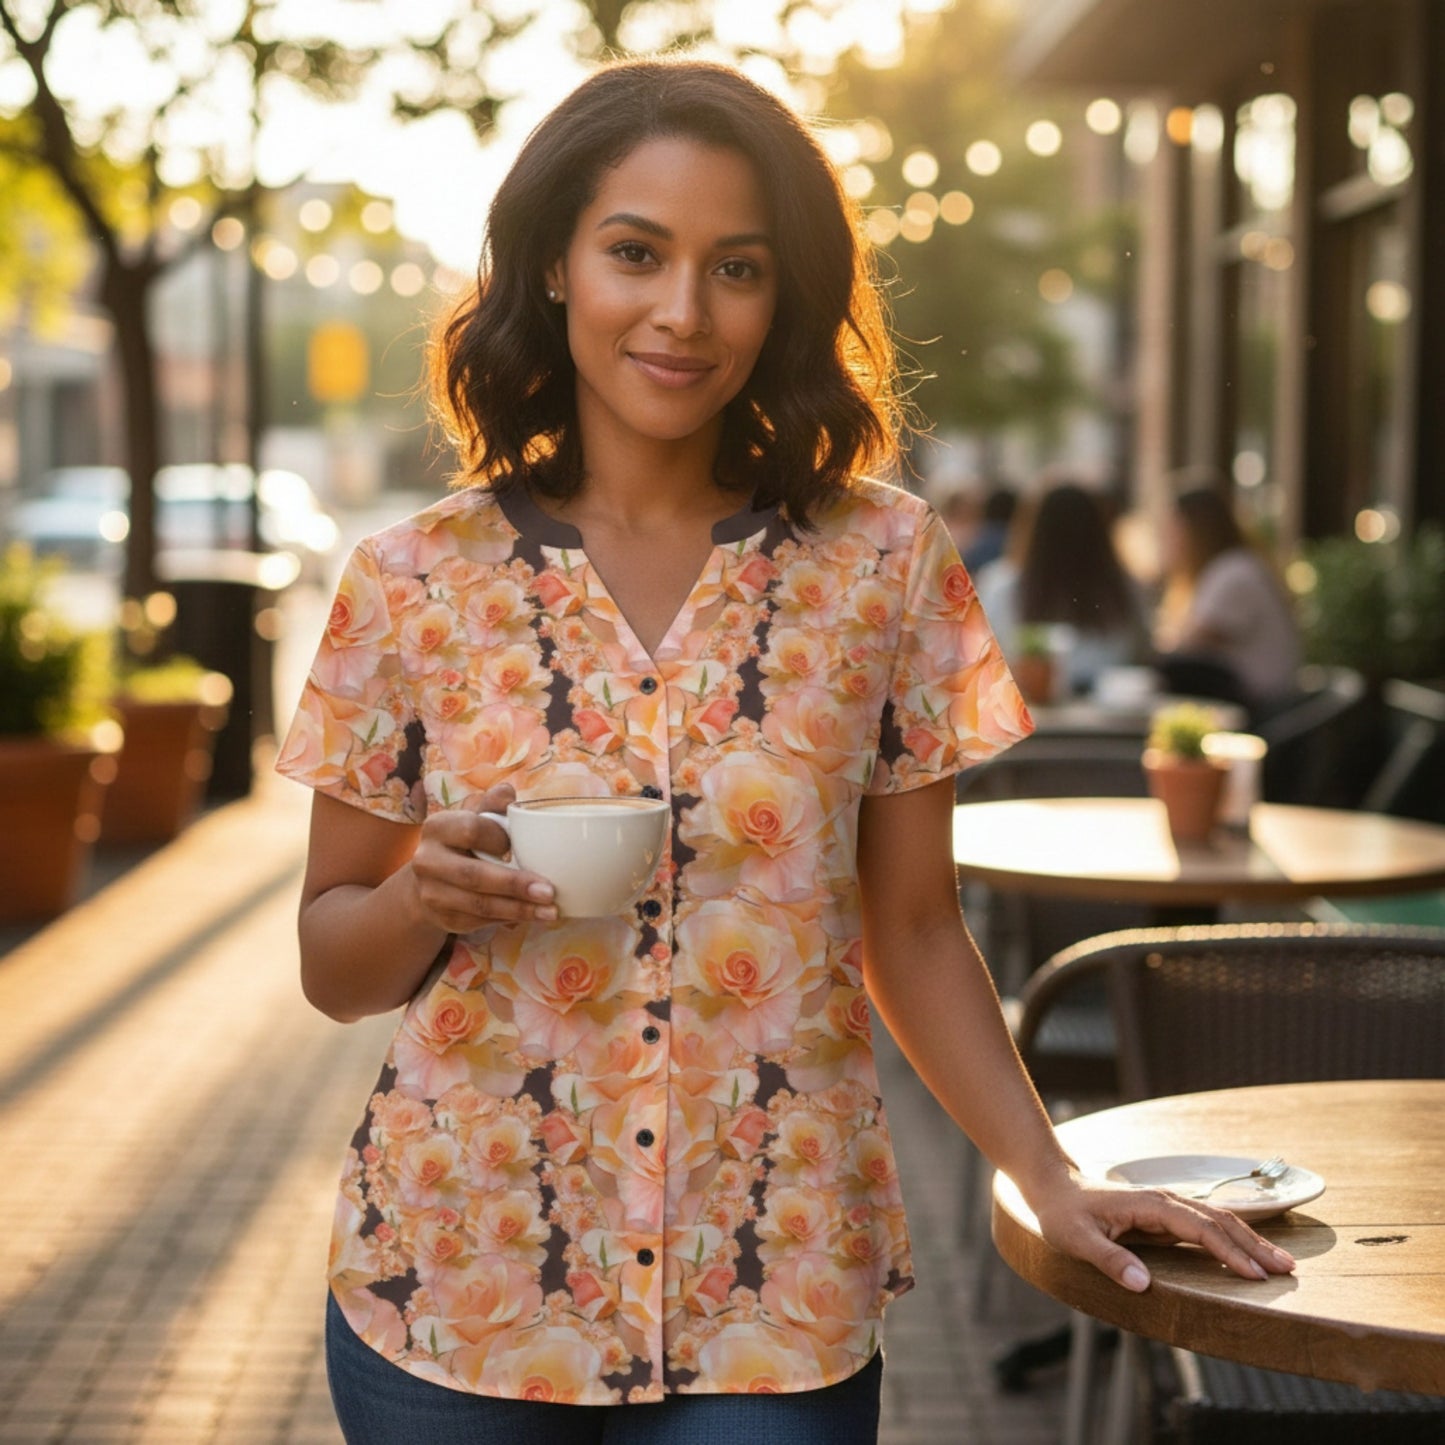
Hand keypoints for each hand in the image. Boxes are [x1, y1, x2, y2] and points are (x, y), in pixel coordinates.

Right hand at [407, 785, 556, 933]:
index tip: (517, 846)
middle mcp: (427, 861)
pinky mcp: (444, 919)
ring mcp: (432, 894)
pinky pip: (480, 922)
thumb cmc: (464, 842)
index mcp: (437, 828)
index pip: (471, 830)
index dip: (497, 839)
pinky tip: (531, 916)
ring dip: (519, 910)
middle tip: (549, 891)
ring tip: (550, 911)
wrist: (432, 880)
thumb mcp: (475, 817)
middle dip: (514, 885)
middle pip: (473, 875)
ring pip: (479, 905)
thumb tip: (508, 793)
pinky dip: (509, 919)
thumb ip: (493, 805)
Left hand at [1030, 1169, 1295, 1292]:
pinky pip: (1206, 1228)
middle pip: (1218, 1221)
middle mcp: (1164, 1202)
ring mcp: (1167, 1209)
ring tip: (1282, 1264)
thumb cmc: (1063, 1214)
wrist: (1054, 1188)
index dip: (1227, 1251)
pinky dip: (1233, 1240)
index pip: (1198, 1227)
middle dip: (1254, 1244)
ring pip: (1217, 1222)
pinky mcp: (1166, 1218)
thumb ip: (1109, 1260)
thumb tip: (1144, 1285)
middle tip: (1288, 1270)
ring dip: (1250, 1241)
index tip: (1254, 1275)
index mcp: (1149, 1205)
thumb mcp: (1077, 1239)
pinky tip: (1249, 1255)